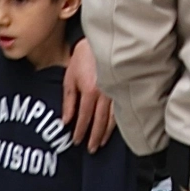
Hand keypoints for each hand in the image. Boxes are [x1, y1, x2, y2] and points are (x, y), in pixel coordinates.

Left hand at [61, 37, 116, 151]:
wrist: (100, 41)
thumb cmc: (83, 58)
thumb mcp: (69, 78)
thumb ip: (68, 101)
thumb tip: (66, 121)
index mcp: (89, 91)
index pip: (84, 118)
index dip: (80, 131)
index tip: (76, 141)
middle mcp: (105, 93)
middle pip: (100, 121)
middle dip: (95, 137)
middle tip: (91, 149)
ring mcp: (116, 91)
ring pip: (113, 118)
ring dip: (107, 133)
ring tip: (102, 142)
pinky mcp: (124, 88)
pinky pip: (121, 109)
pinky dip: (118, 121)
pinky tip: (115, 128)